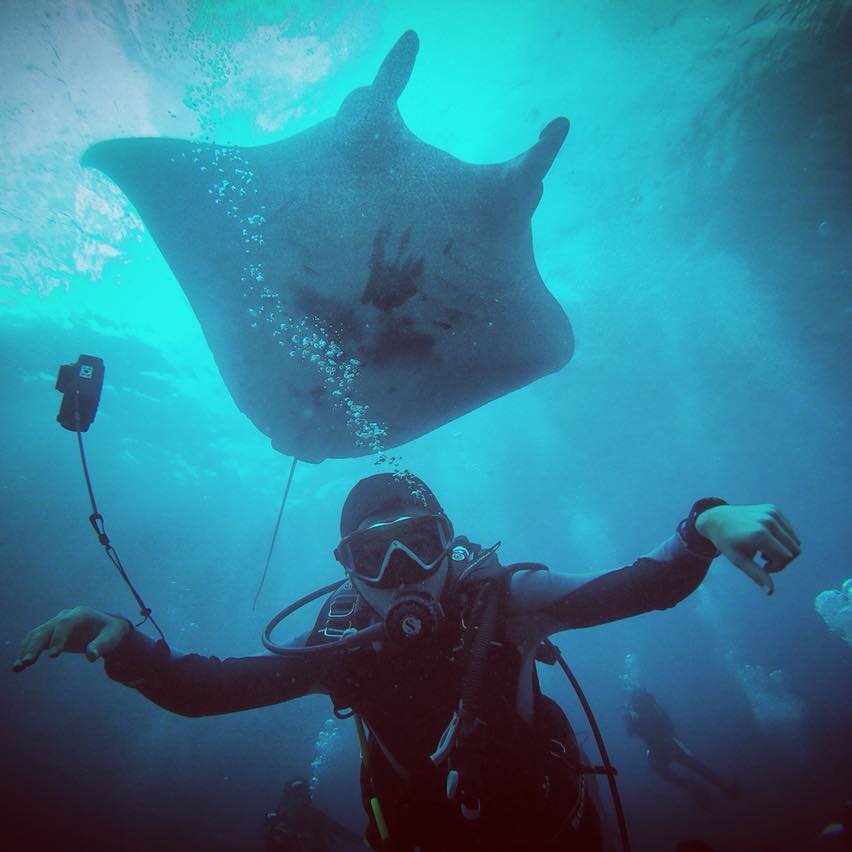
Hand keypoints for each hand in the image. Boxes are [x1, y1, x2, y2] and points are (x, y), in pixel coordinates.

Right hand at [12, 606, 129, 671]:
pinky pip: (34, 640)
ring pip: (37, 634)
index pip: (66, 623)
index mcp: (82, 613)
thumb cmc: (110, 634)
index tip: (53, 656)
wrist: (107, 629)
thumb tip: (90, 656)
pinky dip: (25, 651)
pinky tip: (18, 666)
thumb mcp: (111, 639)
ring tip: (17, 668)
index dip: (58, 638)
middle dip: (36, 645)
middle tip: (28, 663)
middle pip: (47, 628)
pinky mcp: (51, 633)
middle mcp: (66, 616)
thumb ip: (100, 646)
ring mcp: (56, 623)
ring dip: (26, 650)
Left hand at [696, 504, 800, 595]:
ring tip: (764, 549)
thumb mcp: (739, 560)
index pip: (786, 558)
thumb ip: (757, 575)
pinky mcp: (772, 508)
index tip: (764, 567)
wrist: (716, 518)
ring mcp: (771, 513)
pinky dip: (782, 538)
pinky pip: (788, 529)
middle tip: (764, 559)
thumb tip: (770, 592)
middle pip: (794, 549)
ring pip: (794, 539)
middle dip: (782, 559)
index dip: (777, 567)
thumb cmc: (726, 541)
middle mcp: (768, 521)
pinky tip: (766, 539)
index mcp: (760, 535)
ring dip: (783, 548)